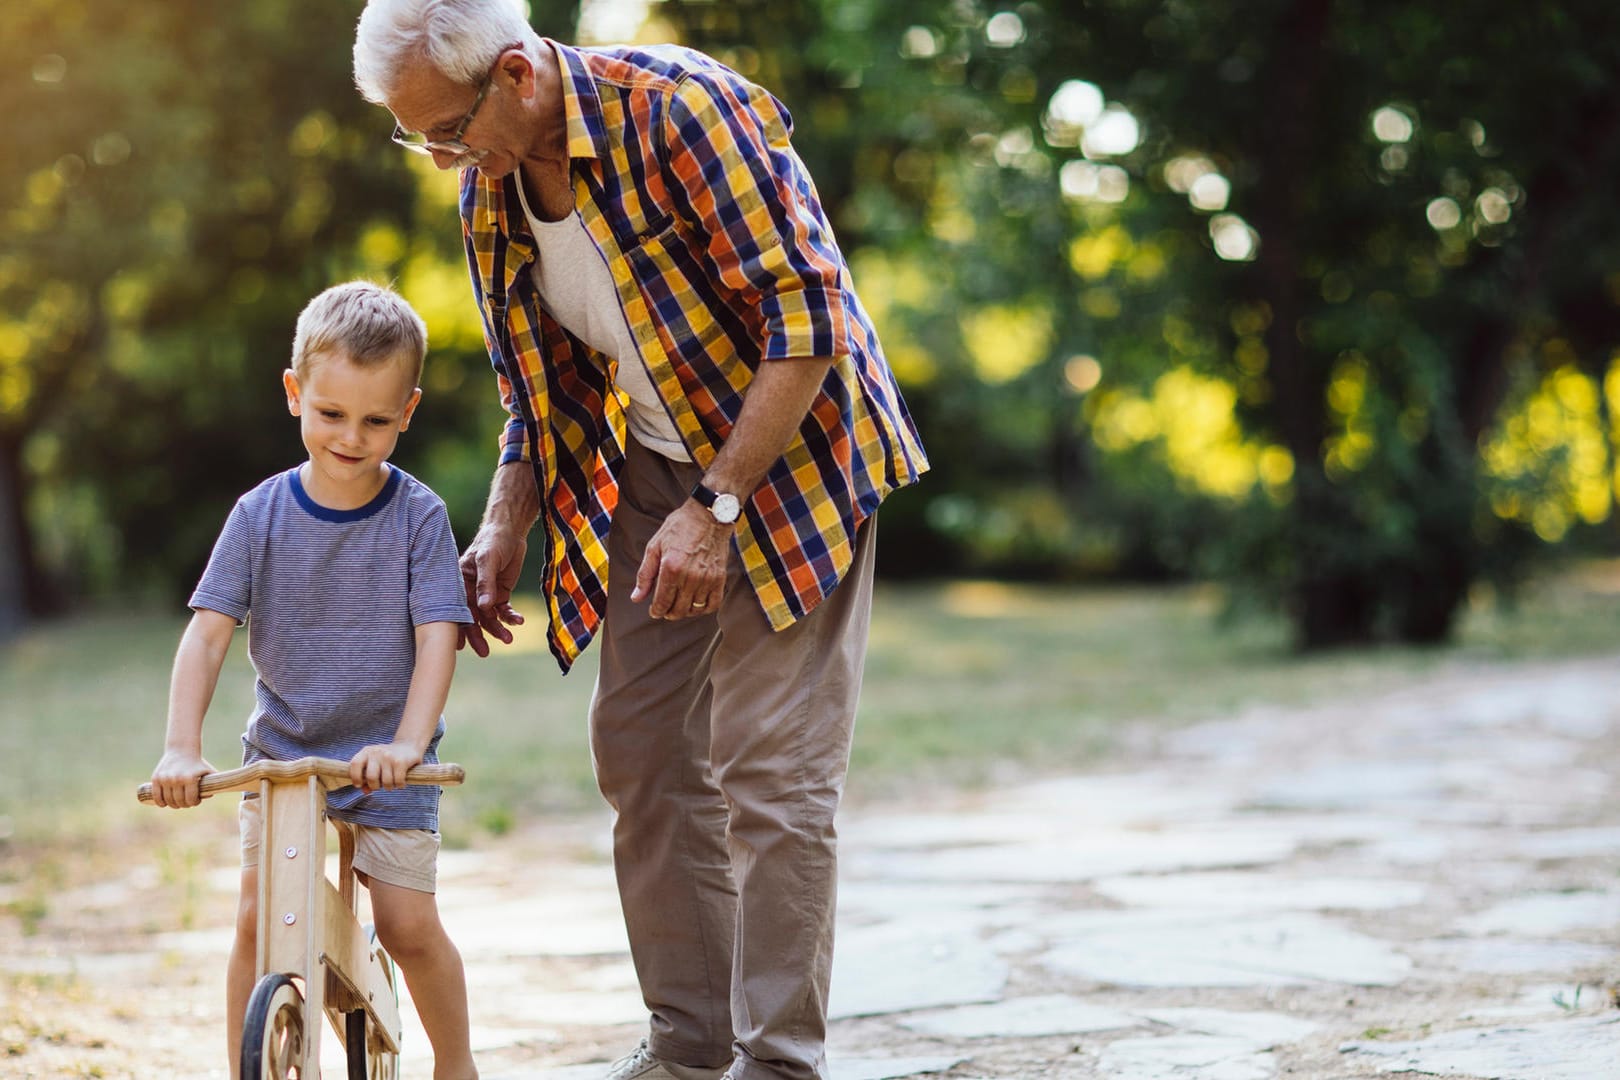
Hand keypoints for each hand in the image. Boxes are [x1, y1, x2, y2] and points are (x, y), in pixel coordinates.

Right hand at [150, 751, 215, 808]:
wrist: (181, 750)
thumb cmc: (197, 763)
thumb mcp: (208, 771)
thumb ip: (212, 784)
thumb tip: (209, 796)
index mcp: (189, 779)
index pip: (190, 800)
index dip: (194, 803)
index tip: (196, 801)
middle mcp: (176, 779)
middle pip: (179, 802)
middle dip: (184, 804)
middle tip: (187, 802)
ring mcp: (165, 779)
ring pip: (168, 800)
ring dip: (173, 804)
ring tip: (178, 802)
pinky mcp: (156, 778)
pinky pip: (156, 796)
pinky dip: (160, 802)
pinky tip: (164, 804)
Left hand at [349, 742, 424, 792]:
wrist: (408, 745)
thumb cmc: (387, 759)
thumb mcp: (374, 763)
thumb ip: (366, 777)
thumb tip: (365, 791)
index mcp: (366, 751)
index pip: (355, 764)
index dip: (355, 777)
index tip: (359, 784)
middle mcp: (377, 752)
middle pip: (371, 777)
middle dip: (375, 786)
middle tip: (380, 785)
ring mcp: (389, 756)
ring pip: (386, 782)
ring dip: (389, 787)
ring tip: (392, 783)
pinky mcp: (401, 761)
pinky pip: (398, 781)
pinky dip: (400, 785)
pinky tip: (401, 782)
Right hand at [458, 521, 526, 656]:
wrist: (510, 530)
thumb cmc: (492, 540)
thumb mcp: (487, 559)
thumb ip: (486, 583)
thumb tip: (484, 607)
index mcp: (458, 583)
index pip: (456, 608)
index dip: (457, 627)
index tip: (459, 646)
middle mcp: (470, 591)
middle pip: (472, 617)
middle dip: (478, 635)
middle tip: (484, 652)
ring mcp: (485, 593)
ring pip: (489, 617)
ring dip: (498, 629)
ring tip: (508, 639)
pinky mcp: (500, 593)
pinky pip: (504, 610)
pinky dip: (511, 617)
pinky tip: (518, 622)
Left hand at [631, 500, 731, 619]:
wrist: (709, 515)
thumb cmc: (680, 527)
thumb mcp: (655, 546)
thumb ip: (645, 574)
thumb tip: (636, 597)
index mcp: (671, 568)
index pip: (662, 602)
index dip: (656, 611)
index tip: (654, 611)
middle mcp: (689, 577)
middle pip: (678, 610)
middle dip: (669, 613)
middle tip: (666, 609)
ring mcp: (707, 578)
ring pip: (695, 609)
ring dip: (685, 611)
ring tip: (680, 605)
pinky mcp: (719, 578)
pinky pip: (713, 604)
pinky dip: (704, 608)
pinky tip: (697, 602)